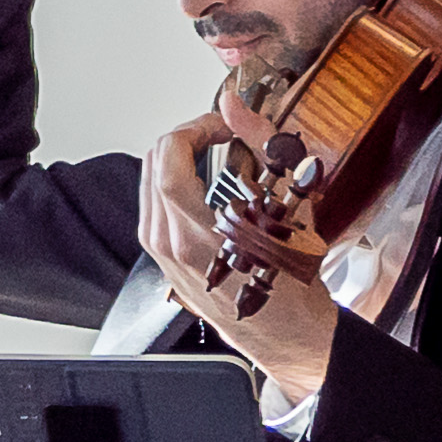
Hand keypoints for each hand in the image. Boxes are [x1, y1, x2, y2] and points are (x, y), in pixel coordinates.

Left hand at [138, 95, 340, 398]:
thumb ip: (260, 147)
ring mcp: (160, 254)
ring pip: (149, 185)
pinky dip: (173, 185)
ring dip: (178, 160)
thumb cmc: (292, 284)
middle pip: (153, 165)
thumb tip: (234, 106)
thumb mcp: (290, 208)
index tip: (223, 124)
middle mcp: (168, 243)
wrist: (286, 336)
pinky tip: (205, 185)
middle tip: (219, 133)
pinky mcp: (162, 260)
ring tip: (214, 155)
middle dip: (186, 138)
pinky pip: (154, 208)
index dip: (195, 127)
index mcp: (195, 231)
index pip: (168, 156)